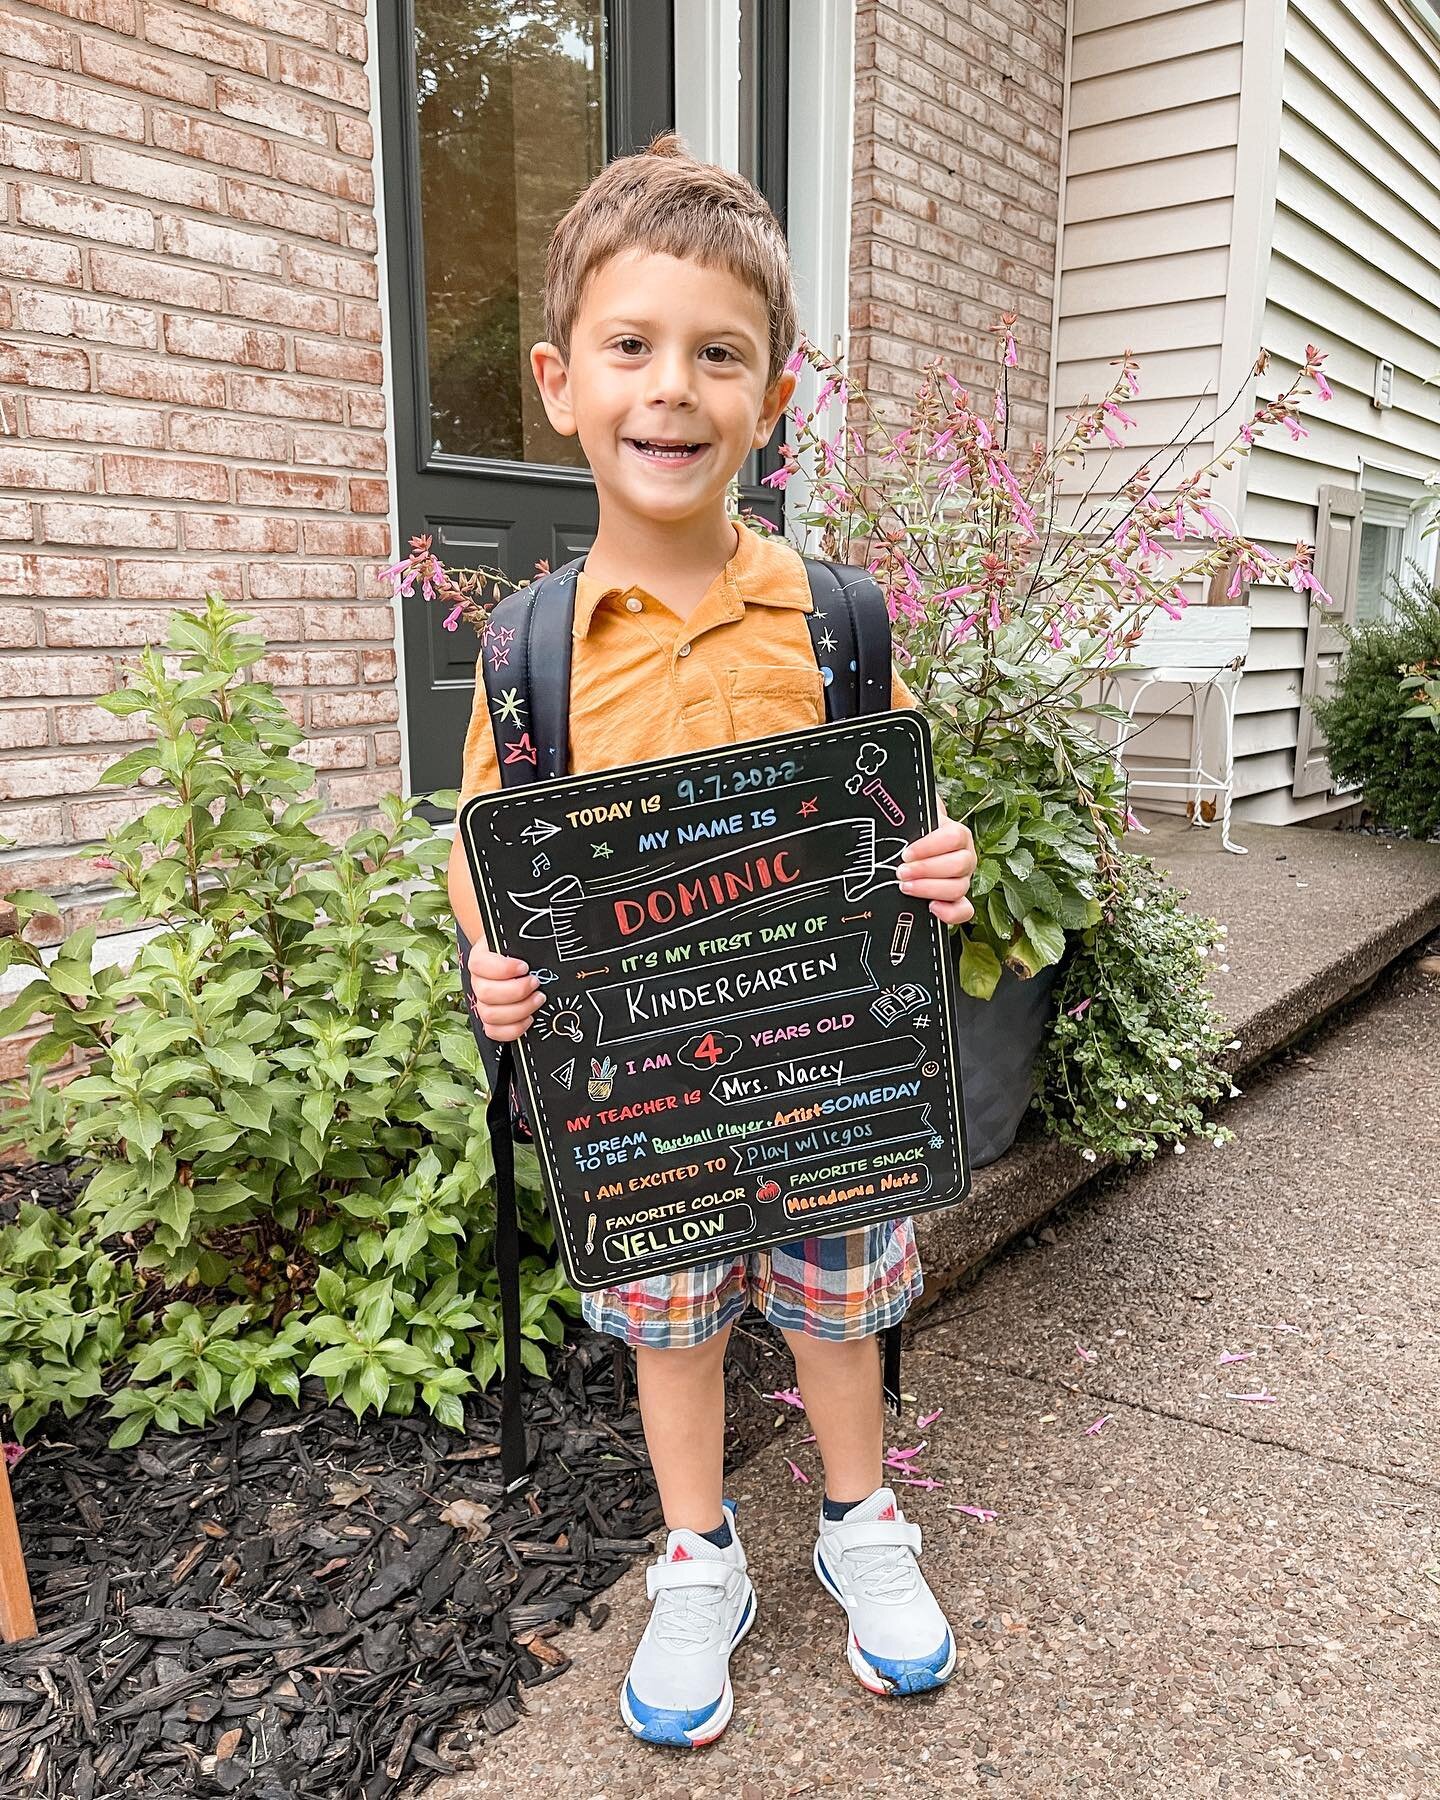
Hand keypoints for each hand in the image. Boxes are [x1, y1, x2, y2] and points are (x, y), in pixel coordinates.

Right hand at [468, 945, 544, 1041]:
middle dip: (517, 991)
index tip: (525, 967)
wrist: (517, 963)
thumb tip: (535, 950)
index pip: (479, 964)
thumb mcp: (518, 943)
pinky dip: (514, 1029)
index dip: (503, 968)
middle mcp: (478, 982)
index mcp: (480, 959)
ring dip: (519, 1009)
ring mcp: (482, 1003)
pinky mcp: (491, 1021)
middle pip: (486, 993)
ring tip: (538, 999)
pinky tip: (529, 1018)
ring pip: (490, 1015)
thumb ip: (522, 945)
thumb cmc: (519, 952)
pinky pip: (494, 1032)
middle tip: (535, 983)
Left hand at [898, 805, 975, 925]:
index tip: (907, 853)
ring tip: (907, 887)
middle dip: (926, 870)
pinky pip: (964, 910)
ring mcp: (962, 880)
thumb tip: (900, 801)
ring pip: (959, 887)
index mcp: (958, 834)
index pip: (954, 837)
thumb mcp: (914, 819)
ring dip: (930, 889)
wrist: (911, 850)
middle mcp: (965, 857)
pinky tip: (932, 907)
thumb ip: (911, 811)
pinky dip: (950, 913)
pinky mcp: (956, 900)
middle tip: (902, 872)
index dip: (930, 846)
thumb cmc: (914, 834)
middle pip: (958, 865)